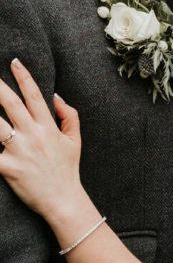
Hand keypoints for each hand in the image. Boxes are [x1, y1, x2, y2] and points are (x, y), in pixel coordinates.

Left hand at [0, 59, 82, 218]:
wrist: (63, 201)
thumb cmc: (67, 170)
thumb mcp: (74, 140)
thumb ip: (69, 116)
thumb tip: (56, 97)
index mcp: (48, 127)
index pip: (34, 96)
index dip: (24, 77)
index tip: (14, 62)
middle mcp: (32, 136)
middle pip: (10, 104)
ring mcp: (19, 152)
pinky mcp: (8, 168)